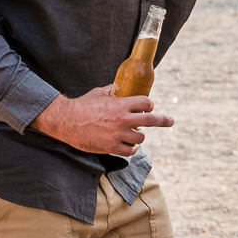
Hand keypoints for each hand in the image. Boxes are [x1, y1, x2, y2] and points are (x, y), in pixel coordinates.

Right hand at [32, 86, 174, 155]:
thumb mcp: (98, 93)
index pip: (146, 103)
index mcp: (121, 104)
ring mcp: (118, 134)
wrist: (66, 121)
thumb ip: (111, 90)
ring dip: (139, 136)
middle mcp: (123, 119)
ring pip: (140, 138)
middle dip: (164, 120)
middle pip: (151, 120)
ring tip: (133, 134)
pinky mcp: (111, 147)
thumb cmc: (81, 105)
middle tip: (171, 121)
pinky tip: (129, 146)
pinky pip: (130, 150)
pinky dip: (131, 148)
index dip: (148, 104)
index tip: (148, 107)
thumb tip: (119, 86)